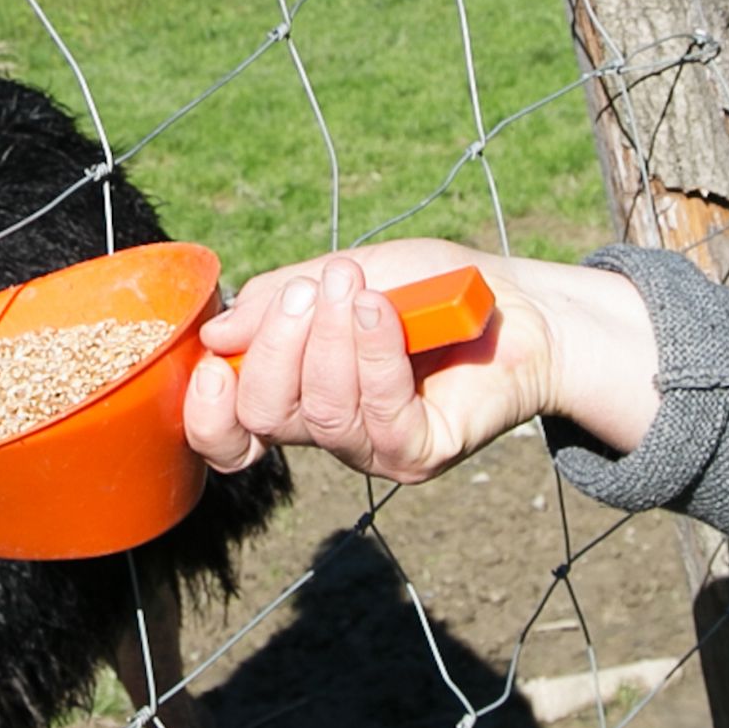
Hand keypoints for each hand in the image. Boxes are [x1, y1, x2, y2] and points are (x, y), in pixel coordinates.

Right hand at [181, 240, 659, 485]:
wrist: (520, 302)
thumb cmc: (431, 287)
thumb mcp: (344, 273)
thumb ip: (279, 301)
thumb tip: (217, 336)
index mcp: (298, 390)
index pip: (231, 430)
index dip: (209, 408)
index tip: (213, 359)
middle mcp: (329, 429)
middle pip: (264, 417)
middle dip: (277, 346)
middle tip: (311, 290)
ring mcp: (373, 448)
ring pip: (320, 414)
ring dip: (330, 341)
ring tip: (356, 288)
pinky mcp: (419, 454)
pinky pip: (380, 417)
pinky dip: (374, 355)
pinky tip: (382, 313)